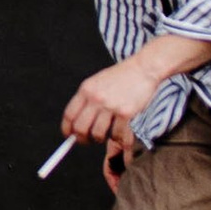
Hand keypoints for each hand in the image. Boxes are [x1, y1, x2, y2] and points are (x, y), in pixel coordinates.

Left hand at [62, 36, 210, 178]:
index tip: (69, 136)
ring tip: (105, 134)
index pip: (69, 114)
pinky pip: (117, 135)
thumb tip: (77, 120)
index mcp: (86, 89)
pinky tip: (120, 133)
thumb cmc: (122, 76)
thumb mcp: (98, 82)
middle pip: (80, 127)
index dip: (67, 129)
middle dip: (82, 138)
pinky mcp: (126, 113)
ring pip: (97, 134)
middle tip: (87, 140)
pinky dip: (118, 138)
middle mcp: (96, 98)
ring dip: (100, 138)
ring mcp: (111, 106)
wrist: (143, 69)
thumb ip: (87, 99)